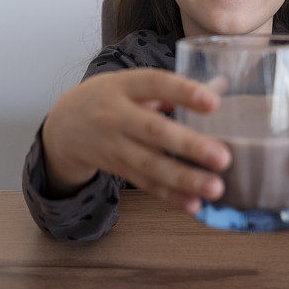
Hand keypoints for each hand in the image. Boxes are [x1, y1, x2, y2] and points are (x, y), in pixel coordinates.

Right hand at [42, 68, 230, 215]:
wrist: (65, 125)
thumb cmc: (113, 97)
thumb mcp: (133, 83)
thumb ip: (173, 89)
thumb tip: (222, 86)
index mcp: (125, 85)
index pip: (155, 84)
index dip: (183, 92)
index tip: (214, 102)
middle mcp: (116, 116)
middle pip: (153, 131)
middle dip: (189, 145)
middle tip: (223, 157)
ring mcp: (114, 146)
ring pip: (149, 165)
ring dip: (184, 179)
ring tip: (215, 188)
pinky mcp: (117, 169)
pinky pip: (145, 184)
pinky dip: (170, 196)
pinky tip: (194, 205)